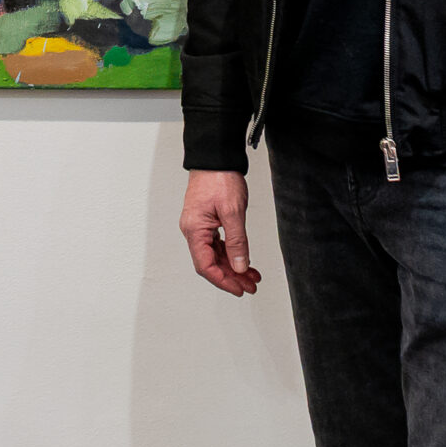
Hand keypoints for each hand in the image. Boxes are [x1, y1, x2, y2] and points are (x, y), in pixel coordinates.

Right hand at [181, 169, 261, 295]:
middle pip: (210, 263)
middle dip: (231, 276)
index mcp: (194, 230)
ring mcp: (199, 226)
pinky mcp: (206, 220)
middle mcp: (193, 230)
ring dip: (233, 266)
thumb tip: (240, 266)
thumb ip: (237, 242)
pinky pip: (216, 244)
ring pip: (214, 254)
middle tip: (251, 285)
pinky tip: (243, 259)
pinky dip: (231, 253)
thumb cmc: (219, 178)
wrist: (216, 157)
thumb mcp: (233, 212)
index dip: (223, 281)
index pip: (205, 266)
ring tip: (252, 275)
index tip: (240, 289)